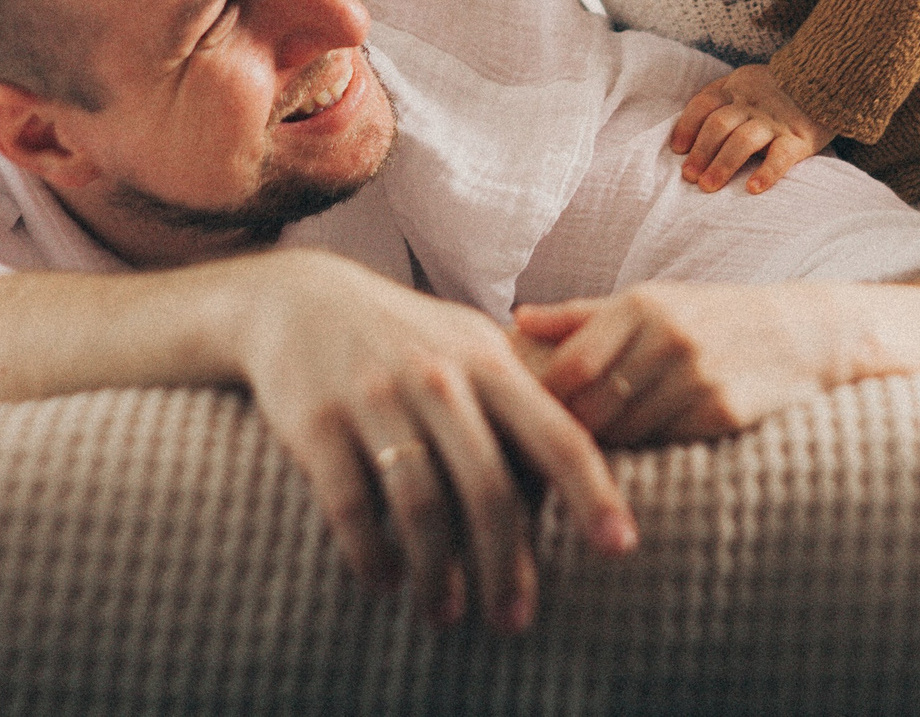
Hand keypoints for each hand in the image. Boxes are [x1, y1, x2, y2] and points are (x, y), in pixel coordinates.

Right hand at [236, 251, 635, 632]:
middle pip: (490, 487)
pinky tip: (384, 581)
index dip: (593, 494)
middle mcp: (438, 378)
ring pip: (420, 505)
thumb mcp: (471, 348)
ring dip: (436, 573)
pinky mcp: (317, 422)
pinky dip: (372, 554)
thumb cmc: (407, 338)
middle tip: (514, 620)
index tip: (619, 547)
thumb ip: (521, 406)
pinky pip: (351, 506)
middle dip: (507, 564)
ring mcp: (375, 398)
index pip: (557, 435)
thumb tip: (577, 484)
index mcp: (489, 363)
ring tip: (447, 614)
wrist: (300, 299)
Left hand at [514, 280, 870, 445]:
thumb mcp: (649, 301)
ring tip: (590, 450)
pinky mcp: (723, 414)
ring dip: (605, 445)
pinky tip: (641, 446)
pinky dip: (646, 449)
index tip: (526, 418)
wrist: (801, 333)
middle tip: (547, 448)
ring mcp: (698, 377)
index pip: (570, 366)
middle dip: (568, 430)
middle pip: (592, 405)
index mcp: (642, 305)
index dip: (542, 399)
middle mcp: (668, 337)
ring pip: (625, 431)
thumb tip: (517, 322)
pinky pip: (663, 443)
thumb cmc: (709, 316)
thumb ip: (581, 316)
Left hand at [668, 64, 831, 192]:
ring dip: (722, 165)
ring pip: (743, 141)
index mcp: (737, 89)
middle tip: (689, 177)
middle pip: (719, 125)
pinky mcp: (800, 137)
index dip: (687, 126)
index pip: (704, 103)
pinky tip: (753, 189)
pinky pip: (781, 156)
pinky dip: (766, 173)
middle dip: (701, 152)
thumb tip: (689, 132)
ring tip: (708, 186)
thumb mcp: (749, 80)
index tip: (677, 150)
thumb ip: (724, 96)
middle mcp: (753, 104)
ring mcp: (776, 120)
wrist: (831, 76)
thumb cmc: (781, 87)